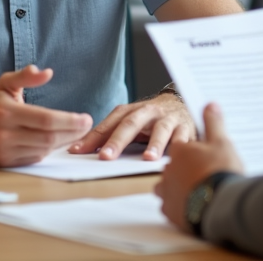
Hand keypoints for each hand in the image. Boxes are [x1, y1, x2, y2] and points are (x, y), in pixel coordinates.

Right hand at [0, 65, 92, 167]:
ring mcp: (4, 151)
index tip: (86, 118)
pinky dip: (49, 150)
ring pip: (44, 149)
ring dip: (64, 142)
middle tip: (87, 126)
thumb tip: (47, 72)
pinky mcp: (5, 163)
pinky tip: (57, 141)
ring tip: (77, 132)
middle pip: (48, 137)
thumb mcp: (5, 84)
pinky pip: (35, 158)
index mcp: (6, 112)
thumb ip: (26, 76)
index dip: (69, 121)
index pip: (45, 119)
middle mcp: (4, 134)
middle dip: (72, 132)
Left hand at [68, 92, 194, 160]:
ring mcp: (168, 118)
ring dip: (154, 143)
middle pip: (131, 124)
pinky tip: (175, 157)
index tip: (76, 151)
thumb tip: (79, 150)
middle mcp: (148, 112)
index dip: (92, 138)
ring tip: (147, 158)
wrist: (182, 103)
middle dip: (118, 141)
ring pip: (161, 129)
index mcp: (131, 111)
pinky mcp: (186, 127)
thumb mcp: (130, 122)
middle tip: (106, 157)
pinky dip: (180, 146)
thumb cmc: (150, 119)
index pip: (108, 124)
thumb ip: (110, 134)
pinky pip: (184, 137)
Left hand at [155, 103, 243, 231]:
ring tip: (195, 189)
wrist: (221, 203)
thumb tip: (209, 104)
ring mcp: (168, 191)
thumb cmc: (221, 171)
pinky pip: (169, 206)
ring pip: (166, 186)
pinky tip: (191, 205)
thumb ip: (213, 122)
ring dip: (177, 186)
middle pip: (172, 166)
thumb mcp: (221, 141)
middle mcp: (169, 169)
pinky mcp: (170, 211)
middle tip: (201, 173)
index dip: (191, 151)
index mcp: (180, 150)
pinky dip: (177, 204)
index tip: (201, 156)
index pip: (179, 146)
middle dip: (184, 169)